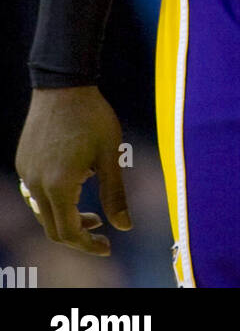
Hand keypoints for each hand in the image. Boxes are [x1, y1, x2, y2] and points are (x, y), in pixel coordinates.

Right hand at [15, 86, 132, 254]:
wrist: (64, 83)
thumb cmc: (93, 117)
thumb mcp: (110, 155)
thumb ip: (115, 194)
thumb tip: (125, 227)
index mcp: (58, 186)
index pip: (68, 233)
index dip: (88, 245)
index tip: (108, 246)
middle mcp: (36, 184)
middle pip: (52, 228)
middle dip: (78, 235)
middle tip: (102, 231)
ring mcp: (26, 173)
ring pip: (42, 212)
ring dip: (65, 218)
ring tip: (91, 212)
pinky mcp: (23, 161)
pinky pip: (35, 193)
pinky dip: (54, 201)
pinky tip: (75, 185)